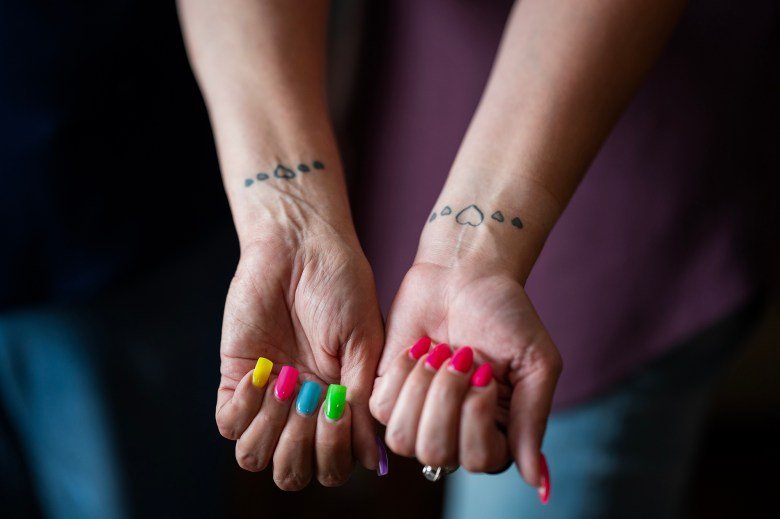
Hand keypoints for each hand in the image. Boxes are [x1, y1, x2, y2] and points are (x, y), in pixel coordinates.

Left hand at [215, 208, 383, 489]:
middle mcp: (304, 411)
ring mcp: (268, 398)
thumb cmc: (341, 285)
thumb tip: (370, 456)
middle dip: (304, 447)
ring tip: (287, 384)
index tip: (339, 408)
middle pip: (293, 472)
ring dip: (273, 430)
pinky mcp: (236, 379)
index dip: (335, 453)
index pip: (334, 466)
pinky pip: (228, 425)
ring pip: (256, 457)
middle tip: (314, 399)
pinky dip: (244, 408)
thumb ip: (363, 398)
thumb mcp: (364, 342)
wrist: (301, 246)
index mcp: (340, 407)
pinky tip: (262, 373)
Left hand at [370, 261, 561, 487]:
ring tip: (438, 353)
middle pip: (438, 454)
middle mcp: (455, 431)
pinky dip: (400, 373)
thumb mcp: (535, 364)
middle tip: (462, 356)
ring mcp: (419, 415)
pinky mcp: (387, 394)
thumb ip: (532, 421)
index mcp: (495, 431)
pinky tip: (418, 348)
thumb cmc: (505, 314)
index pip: (480, 461)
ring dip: (421, 388)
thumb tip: (537, 482)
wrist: (464, 273)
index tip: (485, 374)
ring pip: (405, 440)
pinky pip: (381, 410)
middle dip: (447, 398)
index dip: (476, 420)